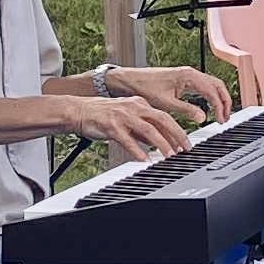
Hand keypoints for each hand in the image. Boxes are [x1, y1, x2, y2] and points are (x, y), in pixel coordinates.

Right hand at [73, 95, 191, 161]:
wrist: (78, 111)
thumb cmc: (102, 116)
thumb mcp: (126, 118)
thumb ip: (141, 129)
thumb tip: (157, 142)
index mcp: (139, 104)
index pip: (164, 116)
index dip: (177, 130)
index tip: (185, 144)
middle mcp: (134, 107)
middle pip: (162, 119)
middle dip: (176, 134)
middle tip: (185, 148)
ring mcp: (123, 116)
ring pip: (148, 129)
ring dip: (161, 143)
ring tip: (169, 155)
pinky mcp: (111, 126)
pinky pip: (128, 140)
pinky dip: (138, 151)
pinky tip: (145, 160)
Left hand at [105, 66, 231, 124]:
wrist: (130, 80)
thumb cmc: (144, 87)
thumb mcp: (166, 103)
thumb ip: (186, 110)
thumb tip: (203, 117)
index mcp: (188, 76)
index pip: (213, 91)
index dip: (220, 107)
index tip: (220, 120)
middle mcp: (190, 73)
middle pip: (218, 85)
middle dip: (225, 102)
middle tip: (225, 118)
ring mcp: (188, 75)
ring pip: (212, 85)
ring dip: (219, 99)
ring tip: (221, 115)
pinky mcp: (184, 79)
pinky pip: (204, 86)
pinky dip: (211, 97)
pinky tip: (209, 108)